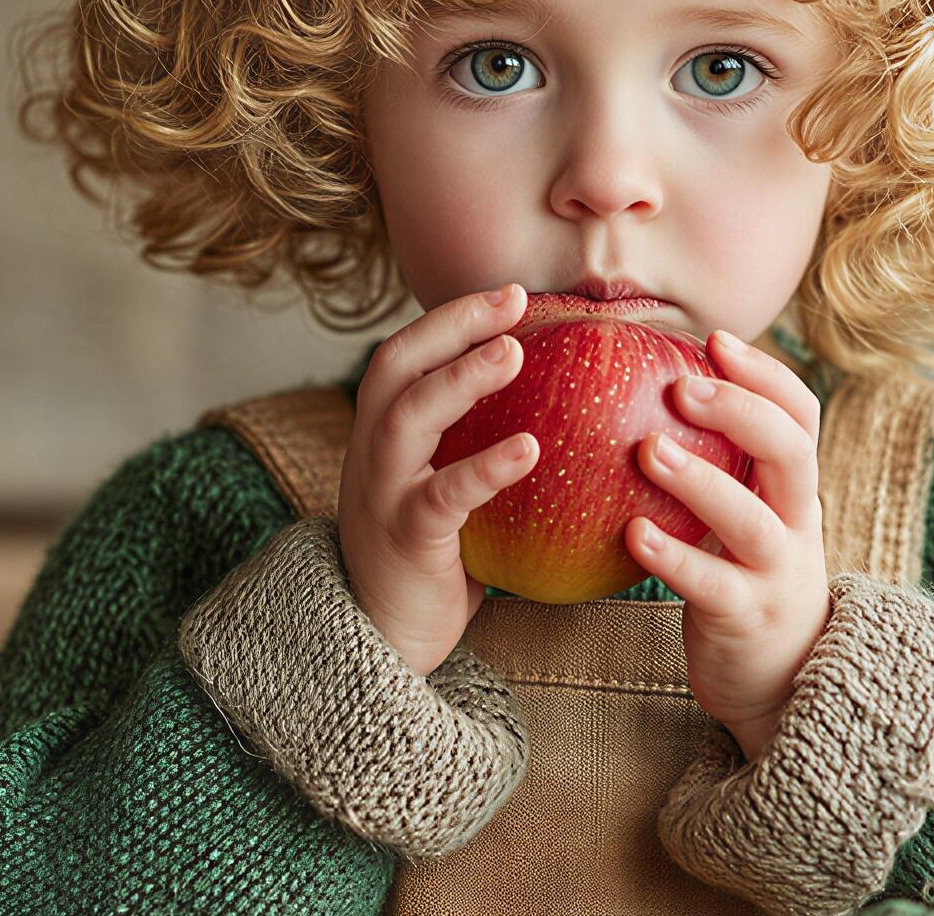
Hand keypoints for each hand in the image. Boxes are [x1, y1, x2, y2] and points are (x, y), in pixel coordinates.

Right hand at [337, 283, 539, 676]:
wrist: (379, 640)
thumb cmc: (430, 558)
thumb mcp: (443, 489)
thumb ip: (474, 447)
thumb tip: (562, 409)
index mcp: (381, 434)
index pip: (406, 355)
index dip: (452, 318)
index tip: (510, 294)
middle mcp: (372, 452)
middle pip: (397, 366)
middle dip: (453, 325)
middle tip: (514, 300)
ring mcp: (382, 494)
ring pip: (409, 418)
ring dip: (460, 379)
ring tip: (514, 352)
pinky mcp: (405, 538)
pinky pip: (442, 495)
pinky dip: (484, 467)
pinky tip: (529, 449)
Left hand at [626, 330, 831, 761]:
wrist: (784, 681)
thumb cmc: (747, 580)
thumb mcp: (750, 517)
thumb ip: (722, 467)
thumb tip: (650, 392)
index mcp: (794, 489)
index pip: (800, 416)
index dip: (765, 374)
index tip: (716, 340)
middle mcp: (797, 522)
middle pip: (791, 452)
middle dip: (740, 410)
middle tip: (679, 385)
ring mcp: (776, 572)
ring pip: (751, 519)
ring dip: (700, 480)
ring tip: (647, 450)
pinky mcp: (745, 617)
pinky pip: (712, 584)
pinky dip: (674, 556)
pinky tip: (632, 533)